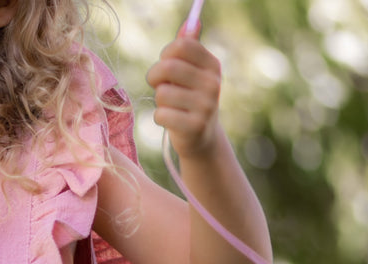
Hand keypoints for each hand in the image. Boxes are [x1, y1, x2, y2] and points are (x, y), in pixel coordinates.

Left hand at [146, 22, 222, 157]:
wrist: (201, 136)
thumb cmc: (189, 98)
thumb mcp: (191, 72)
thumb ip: (188, 48)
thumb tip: (192, 22)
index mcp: (212, 64)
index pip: (181, 45)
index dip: (165, 55)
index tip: (166, 64)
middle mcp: (213, 83)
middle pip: (168, 67)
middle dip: (155, 77)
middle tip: (159, 86)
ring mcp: (206, 106)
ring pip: (162, 93)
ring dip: (159, 101)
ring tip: (171, 105)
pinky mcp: (195, 126)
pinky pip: (161, 114)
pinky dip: (160, 118)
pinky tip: (172, 120)